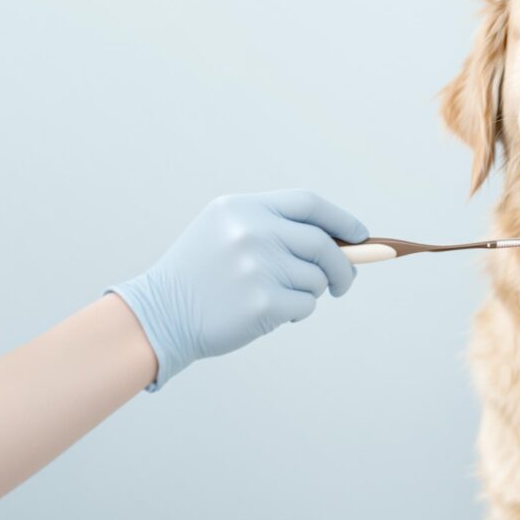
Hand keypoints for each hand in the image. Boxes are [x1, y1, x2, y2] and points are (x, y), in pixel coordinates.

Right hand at [108, 190, 366, 389]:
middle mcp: (252, 232)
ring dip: (311, 292)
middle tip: (344, 282)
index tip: (360, 235)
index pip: (308, 203)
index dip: (341, 220)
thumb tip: (346, 242)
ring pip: (316, 278)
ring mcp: (258, 267)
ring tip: (279, 296)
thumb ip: (277, 228)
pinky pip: (306, 306)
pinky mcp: (263, 303)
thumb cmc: (201, 276)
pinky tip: (269, 313)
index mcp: (243, 208)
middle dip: (343, 264)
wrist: (158, 315)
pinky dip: (297, 313)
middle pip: (323, 243)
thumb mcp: (227, 232)